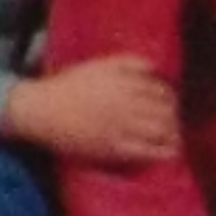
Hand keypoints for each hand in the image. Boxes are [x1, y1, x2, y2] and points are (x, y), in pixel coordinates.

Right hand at [2, 52, 181, 167]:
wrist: (40, 110)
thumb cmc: (66, 86)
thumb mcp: (96, 65)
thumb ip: (127, 62)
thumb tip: (155, 67)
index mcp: (124, 82)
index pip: (162, 90)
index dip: (170, 97)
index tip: (169, 102)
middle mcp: (127, 103)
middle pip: (166, 110)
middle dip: (174, 115)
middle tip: (173, 120)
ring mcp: (123, 127)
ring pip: (162, 130)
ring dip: (173, 133)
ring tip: (174, 136)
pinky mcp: (116, 148)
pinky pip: (149, 152)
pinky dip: (164, 152)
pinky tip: (171, 152)